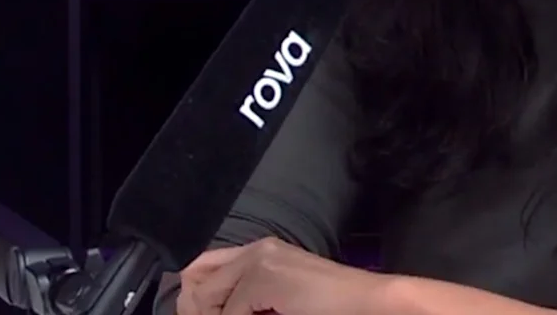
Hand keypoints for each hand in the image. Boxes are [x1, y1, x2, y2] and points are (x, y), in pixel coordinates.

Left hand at [175, 237, 396, 314]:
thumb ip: (246, 296)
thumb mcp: (278, 297)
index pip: (203, 264)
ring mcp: (261, 260)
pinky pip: (232, 311)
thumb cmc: (328, 304)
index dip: (192, 293)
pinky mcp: (265, 277)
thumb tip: (203, 308)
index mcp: (261, 250)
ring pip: (208, 297)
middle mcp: (257, 249)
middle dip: (194, 307)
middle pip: (197, 275)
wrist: (365, 300)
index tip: (197, 313)